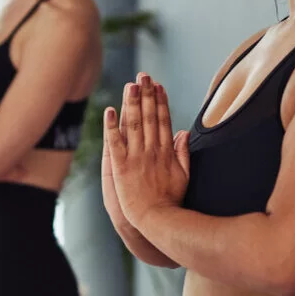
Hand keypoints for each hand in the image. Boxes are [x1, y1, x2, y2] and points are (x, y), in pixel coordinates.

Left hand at [106, 73, 190, 227]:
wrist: (156, 220)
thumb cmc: (171, 201)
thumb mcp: (184, 175)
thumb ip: (183, 153)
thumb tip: (183, 132)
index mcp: (166, 152)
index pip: (163, 121)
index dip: (161, 102)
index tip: (159, 86)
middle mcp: (152, 150)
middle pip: (149, 117)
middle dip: (147, 94)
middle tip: (144, 75)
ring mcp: (136, 157)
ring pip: (134, 124)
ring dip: (132, 103)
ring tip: (131, 84)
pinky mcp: (121, 166)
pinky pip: (115, 142)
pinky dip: (112, 126)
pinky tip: (110, 110)